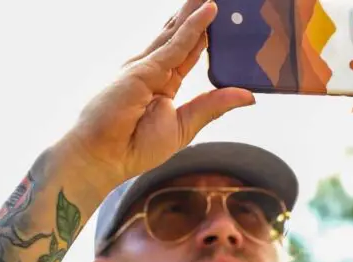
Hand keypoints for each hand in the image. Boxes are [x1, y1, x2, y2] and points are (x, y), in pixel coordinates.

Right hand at [60, 0, 255, 190]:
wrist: (104, 156)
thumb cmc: (136, 148)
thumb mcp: (185, 126)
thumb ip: (214, 106)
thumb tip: (249, 96)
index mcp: (162, 87)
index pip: (187, 55)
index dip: (202, 38)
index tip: (218, 21)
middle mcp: (152, 72)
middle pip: (179, 37)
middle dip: (195, 17)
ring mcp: (146, 67)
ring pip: (176, 34)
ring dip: (194, 13)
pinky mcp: (143, 69)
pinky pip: (174, 45)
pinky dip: (193, 27)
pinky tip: (208, 12)